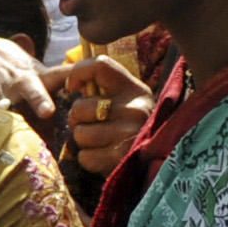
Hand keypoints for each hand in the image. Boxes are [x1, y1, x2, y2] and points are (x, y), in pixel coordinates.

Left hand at [43, 52, 154, 176]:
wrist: (155, 160)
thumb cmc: (130, 127)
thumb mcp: (126, 101)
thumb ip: (103, 88)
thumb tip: (72, 84)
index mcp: (135, 89)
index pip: (100, 66)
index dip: (78, 73)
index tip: (71, 86)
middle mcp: (135, 108)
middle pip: (79, 107)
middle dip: (77, 119)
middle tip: (92, 124)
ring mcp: (130, 133)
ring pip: (80, 133)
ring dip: (83, 141)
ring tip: (100, 142)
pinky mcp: (122, 157)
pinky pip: (85, 157)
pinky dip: (88, 159)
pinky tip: (104, 156)